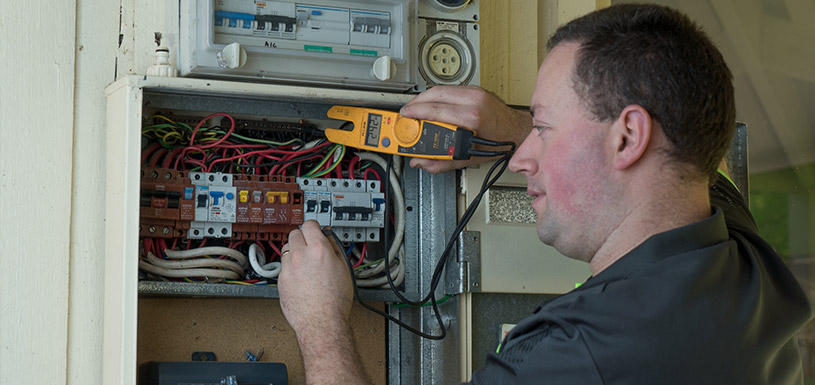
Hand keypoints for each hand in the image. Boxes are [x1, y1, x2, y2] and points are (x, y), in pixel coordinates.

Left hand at [278, 220, 353, 336]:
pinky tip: (301, 278)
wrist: (321, 322)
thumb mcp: (344, 268)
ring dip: (295, 252)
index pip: (310, 224)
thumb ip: (334, 248)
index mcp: (318, 249)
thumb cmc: (335, 301)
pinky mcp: (281, 280)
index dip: (315, 227)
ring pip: (287, 249)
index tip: (316, 230)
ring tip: (306, 264)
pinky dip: (290, 268)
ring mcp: (288, 268)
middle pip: (295, 233)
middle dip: (303, 237)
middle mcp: (300, 255)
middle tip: (310, 246)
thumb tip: (328, 239)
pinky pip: (284, 266)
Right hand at [400, 85, 531, 173]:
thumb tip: (422, 162)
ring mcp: (475, 92)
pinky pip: (450, 88)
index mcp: (472, 117)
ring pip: (440, 88)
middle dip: (416, 102)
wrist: (519, 131)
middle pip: (434, 94)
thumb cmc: (500, 142)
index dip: (416, 112)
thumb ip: (441, 162)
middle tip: (407, 113)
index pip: (436, 110)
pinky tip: (431, 103)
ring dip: (424, 97)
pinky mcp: (476, 89)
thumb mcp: (469, 158)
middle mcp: (474, 101)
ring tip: (416, 108)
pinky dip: (436, 95)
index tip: (406, 117)